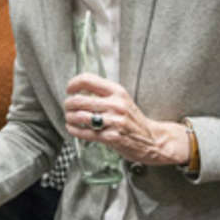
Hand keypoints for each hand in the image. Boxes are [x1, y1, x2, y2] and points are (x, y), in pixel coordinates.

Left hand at [64, 73, 189, 165]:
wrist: (152, 139)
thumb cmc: (132, 119)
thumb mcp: (121, 99)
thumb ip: (103, 92)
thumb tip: (78, 88)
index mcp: (117, 91)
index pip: (87, 80)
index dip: (73, 84)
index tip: (69, 90)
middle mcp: (116, 104)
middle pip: (79, 100)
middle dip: (68, 104)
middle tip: (67, 107)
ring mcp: (115, 121)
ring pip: (80, 117)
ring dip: (70, 117)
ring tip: (69, 118)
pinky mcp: (112, 137)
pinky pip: (86, 133)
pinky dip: (74, 130)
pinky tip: (72, 128)